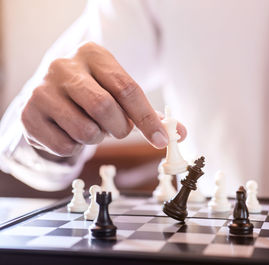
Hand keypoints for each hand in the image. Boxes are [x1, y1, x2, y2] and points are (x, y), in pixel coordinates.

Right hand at [21, 42, 185, 156]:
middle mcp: (64, 67)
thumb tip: (180, 133)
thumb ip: (150, 114)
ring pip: (84, 130)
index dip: (147, 119)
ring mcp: (42, 90)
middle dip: (118, 128)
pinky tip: (72, 132)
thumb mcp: (121, 94)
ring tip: (92, 127)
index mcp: (94, 54)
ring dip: (97, 138)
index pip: (127, 88)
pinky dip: (76, 147)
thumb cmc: (95, 92)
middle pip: (104, 107)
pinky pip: (65, 145)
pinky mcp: (29, 115)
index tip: (161, 141)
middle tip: (117, 129)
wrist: (51, 91)